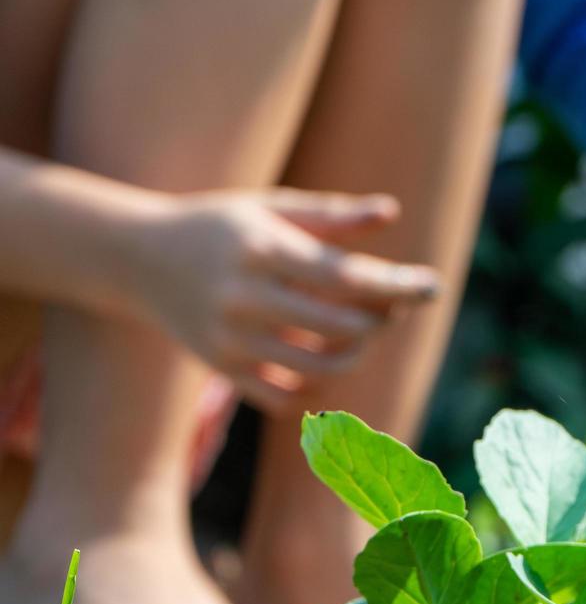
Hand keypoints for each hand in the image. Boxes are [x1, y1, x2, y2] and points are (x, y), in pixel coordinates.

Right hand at [125, 188, 437, 412]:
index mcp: (261, 248)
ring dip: (354, 355)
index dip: (393, 284)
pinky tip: (326, 362)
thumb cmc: (219, 225)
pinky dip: (316, 386)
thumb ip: (331, 214)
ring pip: (316, 367)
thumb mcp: (269, 207)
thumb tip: (392, 212)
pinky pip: (284, 396)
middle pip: (336, 325)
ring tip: (361, 333)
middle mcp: (244, 295)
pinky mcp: (220, 367)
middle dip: (379, 321)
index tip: (432, 286)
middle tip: (393, 310)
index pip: (342, 274)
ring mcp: (229, 337)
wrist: (135, 257)